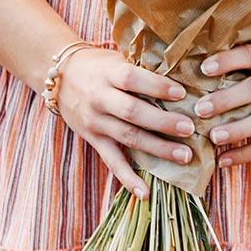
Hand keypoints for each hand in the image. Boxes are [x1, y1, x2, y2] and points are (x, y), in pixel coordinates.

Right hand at [57, 48, 195, 198]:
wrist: (60, 78)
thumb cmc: (98, 65)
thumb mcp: (116, 58)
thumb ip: (142, 66)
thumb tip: (183, 71)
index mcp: (108, 73)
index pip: (132, 78)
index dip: (156, 86)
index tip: (181, 93)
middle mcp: (100, 98)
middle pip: (132, 112)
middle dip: (163, 122)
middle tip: (190, 128)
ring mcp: (96, 122)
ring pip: (128, 137)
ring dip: (157, 149)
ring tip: (184, 156)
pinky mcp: (94, 140)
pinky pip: (112, 162)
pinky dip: (128, 179)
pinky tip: (145, 193)